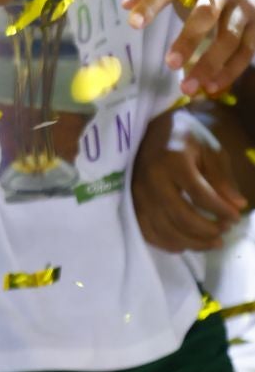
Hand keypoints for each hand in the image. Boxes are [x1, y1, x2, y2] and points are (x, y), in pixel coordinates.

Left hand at [124, 0, 254, 94]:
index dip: (151, 3)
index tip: (133, 23)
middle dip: (189, 39)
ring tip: (187, 88)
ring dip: (210, 63)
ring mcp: (240, 4)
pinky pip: (246, 50)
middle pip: (206, 13)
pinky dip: (230, 71)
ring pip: (229, 36)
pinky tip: (211, 87)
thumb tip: (126, 4)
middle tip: (169, 64)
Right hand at [131, 107, 247, 251]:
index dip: (221, 211)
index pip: (201, 195)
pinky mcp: (132, 203)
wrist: (151, 128)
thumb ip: (223, 177)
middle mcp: (153, 179)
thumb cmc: (185, 137)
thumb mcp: (209, 149)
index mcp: (173, 161)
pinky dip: (169, 244)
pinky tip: (186, 243)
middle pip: (182, 217)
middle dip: (208, 230)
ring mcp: (139, 193)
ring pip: (166, 230)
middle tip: (225, 231)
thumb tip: (238, 206)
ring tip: (212, 241)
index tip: (236, 217)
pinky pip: (149, 233)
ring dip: (193, 242)